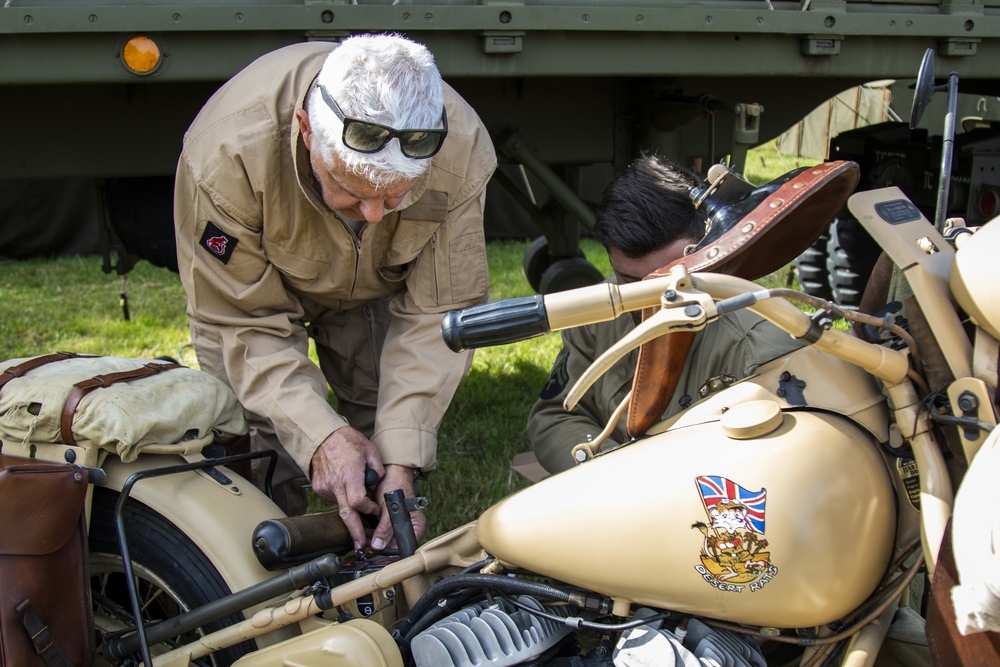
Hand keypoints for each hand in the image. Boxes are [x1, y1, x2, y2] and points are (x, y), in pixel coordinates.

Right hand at [310, 427, 383, 549]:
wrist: (322, 435)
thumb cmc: (347, 441)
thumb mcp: (370, 450)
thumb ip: (377, 470)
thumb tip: (377, 484)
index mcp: (349, 474)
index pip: (358, 502)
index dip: (368, 509)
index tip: (375, 509)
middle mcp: (335, 484)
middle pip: (346, 514)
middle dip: (355, 531)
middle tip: (361, 545)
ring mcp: (325, 487)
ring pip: (339, 507)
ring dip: (350, 510)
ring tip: (358, 504)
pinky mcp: (319, 487)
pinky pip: (332, 499)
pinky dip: (341, 499)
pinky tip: (345, 490)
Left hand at [370, 465, 426, 551]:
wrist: (390, 470)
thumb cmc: (395, 484)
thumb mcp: (390, 507)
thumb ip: (385, 528)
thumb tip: (378, 546)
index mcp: (416, 526)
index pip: (404, 547)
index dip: (390, 551)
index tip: (376, 551)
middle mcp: (409, 528)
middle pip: (394, 546)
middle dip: (379, 546)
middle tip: (365, 544)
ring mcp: (399, 525)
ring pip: (386, 541)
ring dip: (374, 540)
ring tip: (363, 537)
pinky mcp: (390, 521)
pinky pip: (382, 533)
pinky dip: (374, 533)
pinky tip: (365, 531)